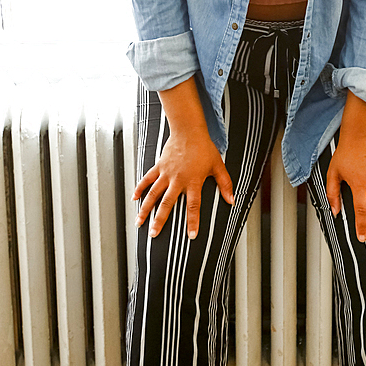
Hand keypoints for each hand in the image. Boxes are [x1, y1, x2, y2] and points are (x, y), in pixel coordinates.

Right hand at [133, 77, 233, 238]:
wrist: (189, 130)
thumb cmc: (204, 148)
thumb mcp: (218, 166)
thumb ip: (225, 184)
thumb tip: (232, 200)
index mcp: (193, 181)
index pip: (193, 206)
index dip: (193, 221)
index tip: (191, 235)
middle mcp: (178, 180)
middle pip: (167, 204)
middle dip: (160, 220)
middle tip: (153, 234)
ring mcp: (166, 173)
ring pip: (153, 194)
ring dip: (145, 209)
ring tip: (139, 222)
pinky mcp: (159, 167)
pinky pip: (147, 179)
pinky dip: (140, 188)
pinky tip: (134, 199)